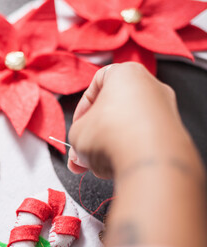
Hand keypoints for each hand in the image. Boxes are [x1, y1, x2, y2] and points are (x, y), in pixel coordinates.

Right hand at [67, 62, 185, 178]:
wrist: (147, 161)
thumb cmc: (113, 136)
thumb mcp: (77, 133)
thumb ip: (77, 135)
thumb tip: (81, 149)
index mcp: (127, 74)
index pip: (98, 83)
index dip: (83, 106)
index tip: (78, 124)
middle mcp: (151, 87)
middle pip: (114, 110)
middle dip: (95, 134)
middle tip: (83, 151)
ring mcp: (165, 111)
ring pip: (128, 128)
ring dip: (109, 146)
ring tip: (95, 165)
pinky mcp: (172, 135)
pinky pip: (144, 141)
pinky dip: (129, 153)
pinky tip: (116, 168)